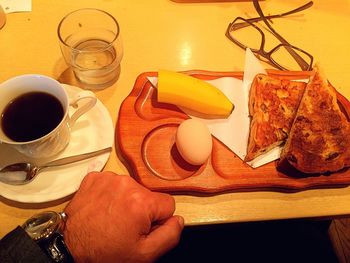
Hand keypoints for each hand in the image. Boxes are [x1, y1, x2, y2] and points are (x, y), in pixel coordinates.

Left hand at [63, 171, 183, 262]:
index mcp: (141, 202)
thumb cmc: (105, 253)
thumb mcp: (144, 255)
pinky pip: (114, 183)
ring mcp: (108, 178)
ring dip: (126, 201)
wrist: (68, 247)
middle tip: (124, 227)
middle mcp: (126, 183)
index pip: (168, 204)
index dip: (158, 220)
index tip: (142, 230)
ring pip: (132, 188)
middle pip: (148, 196)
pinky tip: (102, 208)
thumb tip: (178, 219)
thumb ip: (170, 236)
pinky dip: (111, 194)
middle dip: (141, 210)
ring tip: (111, 218)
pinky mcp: (95, 177)